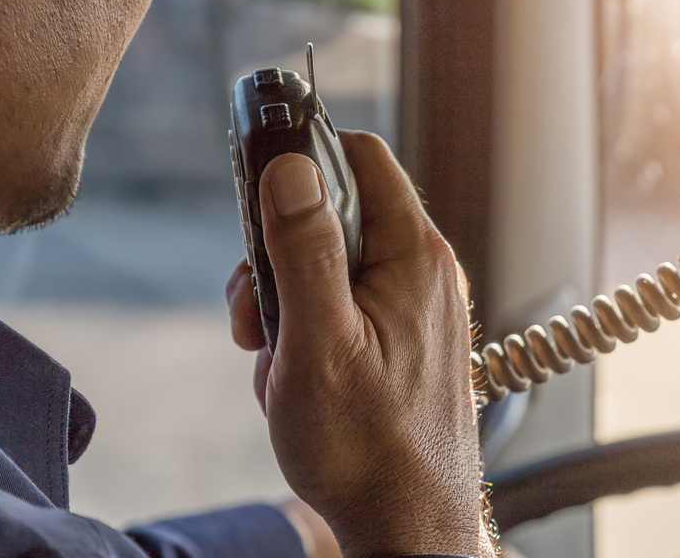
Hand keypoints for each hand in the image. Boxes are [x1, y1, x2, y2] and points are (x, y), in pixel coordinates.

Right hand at [226, 131, 492, 557]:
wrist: (406, 522)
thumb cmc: (366, 446)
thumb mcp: (318, 342)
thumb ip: (305, 251)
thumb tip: (290, 167)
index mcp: (414, 256)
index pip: (361, 157)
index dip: (304, 158)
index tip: (256, 191)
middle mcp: (423, 272)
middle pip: (336, 213)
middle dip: (280, 254)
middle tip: (256, 313)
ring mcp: (414, 306)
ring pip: (330, 264)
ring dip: (286, 303)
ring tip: (277, 361)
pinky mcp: (401, 337)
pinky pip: (342, 307)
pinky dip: (307, 332)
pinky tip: (296, 378)